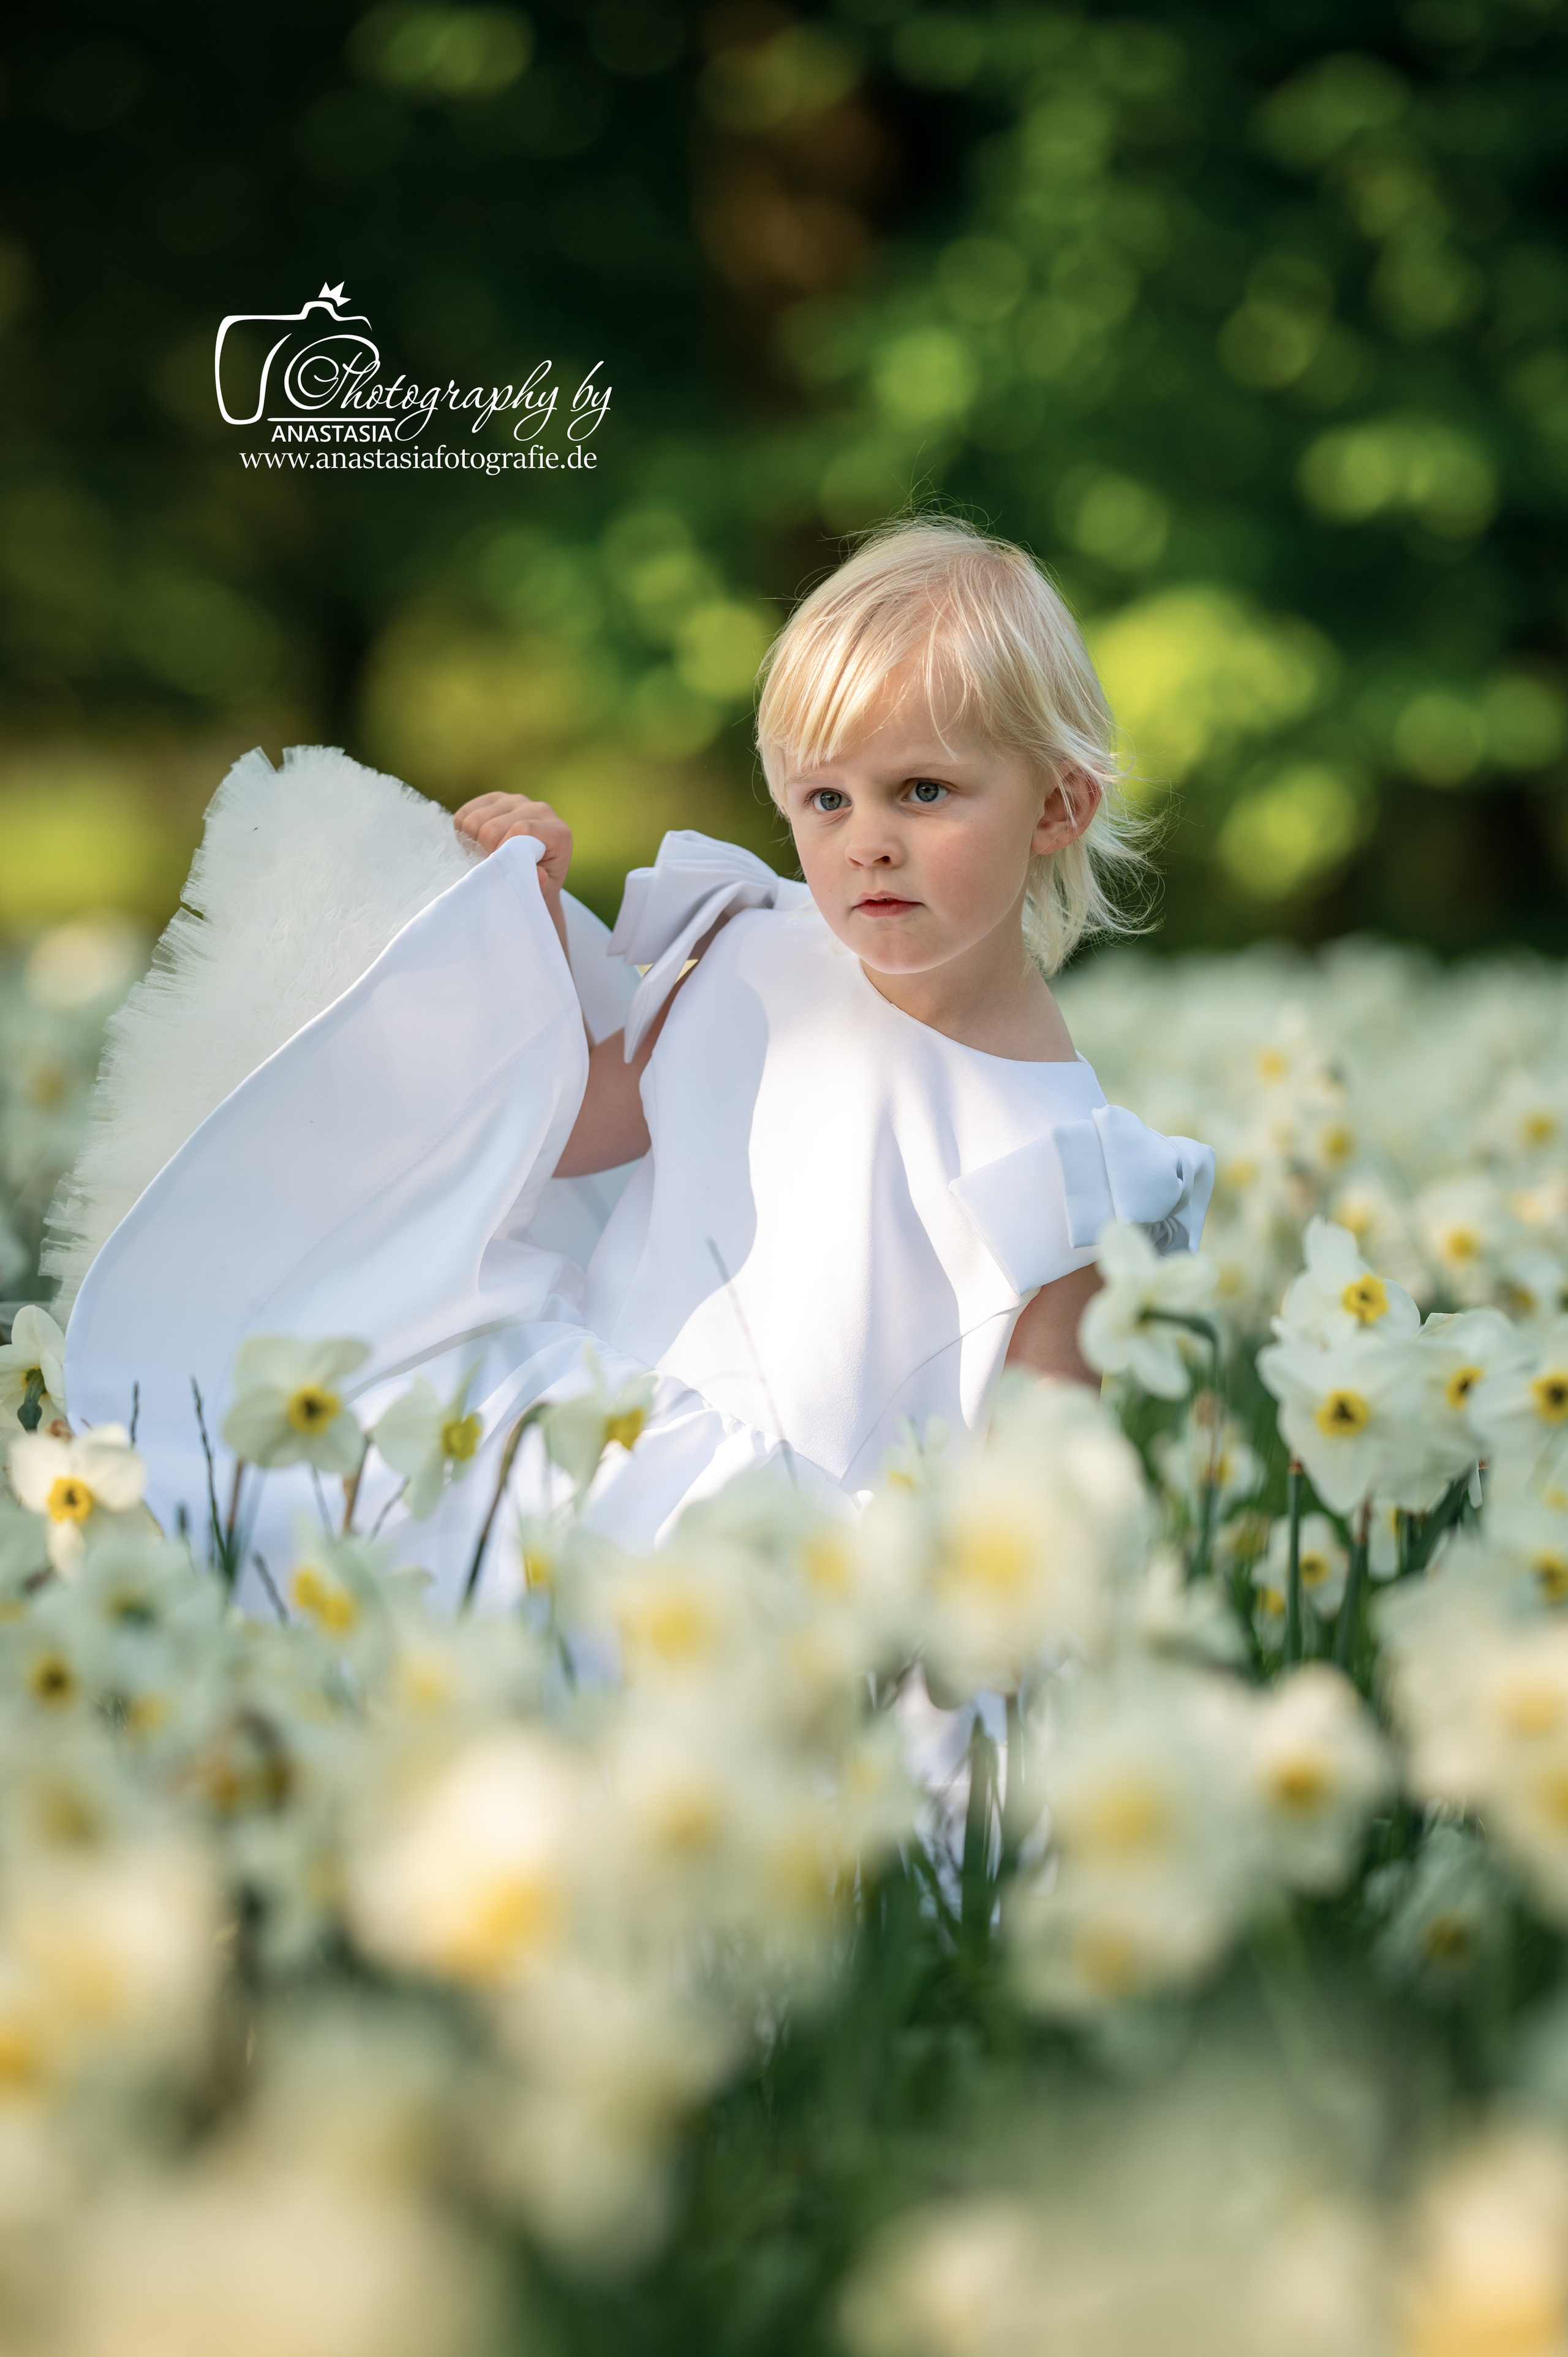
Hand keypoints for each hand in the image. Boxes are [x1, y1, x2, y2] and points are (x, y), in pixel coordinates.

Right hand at [454, 794, 572, 897]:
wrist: (533, 871)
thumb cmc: (537, 883)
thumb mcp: (542, 890)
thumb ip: (539, 883)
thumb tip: (539, 875)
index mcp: (557, 831)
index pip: (521, 829)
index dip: (503, 851)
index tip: (502, 869)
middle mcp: (538, 809)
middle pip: (492, 827)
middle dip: (487, 851)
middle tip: (495, 865)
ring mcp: (516, 800)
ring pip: (474, 820)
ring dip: (473, 842)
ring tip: (488, 855)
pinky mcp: (496, 798)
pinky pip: (465, 813)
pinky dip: (463, 832)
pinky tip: (479, 843)